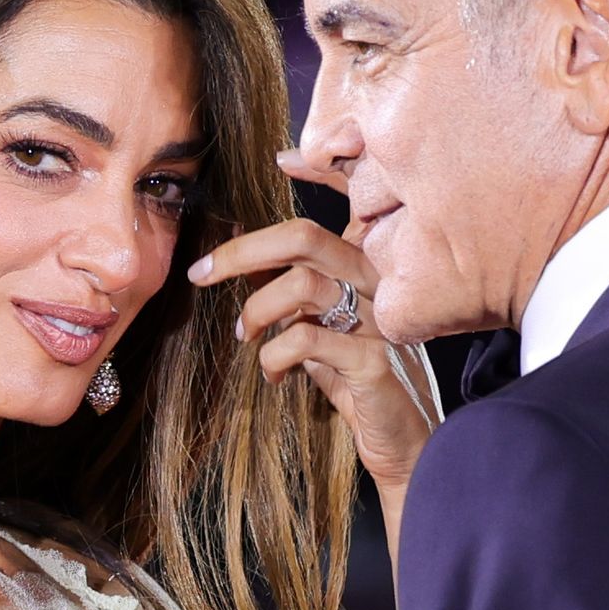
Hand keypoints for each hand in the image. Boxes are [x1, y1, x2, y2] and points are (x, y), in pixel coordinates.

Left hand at [186, 153, 439, 490]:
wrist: (407, 448)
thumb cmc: (360, 387)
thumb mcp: (324, 334)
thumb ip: (297, 300)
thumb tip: (242, 265)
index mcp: (368, 270)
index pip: (350, 204)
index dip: (325, 170)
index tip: (283, 160)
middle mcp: (379, 285)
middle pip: (306, 237)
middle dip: (243, 250)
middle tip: (201, 274)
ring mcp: (381, 321)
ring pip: (305, 284)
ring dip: (258, 310)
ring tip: (246, 337)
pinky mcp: (375, 363)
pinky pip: (309, 339)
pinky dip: (275, 356)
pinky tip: (273, 375)